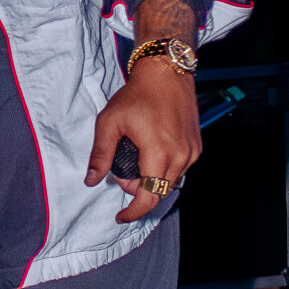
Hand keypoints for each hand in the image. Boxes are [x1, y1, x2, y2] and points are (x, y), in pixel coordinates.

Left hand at [85, 57, 202, 224]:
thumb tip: (91, 180)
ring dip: (151, 180)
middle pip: (159, 191)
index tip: (121, 216)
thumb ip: (100, 155)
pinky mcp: (196, 146)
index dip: (134, 212)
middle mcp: (180, 156)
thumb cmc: (137, 94)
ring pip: (170, 182)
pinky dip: (163, 169)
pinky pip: (179, 169)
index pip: (149, 196)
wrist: (166, 72)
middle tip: (122, 170)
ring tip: (136, 157)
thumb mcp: (109, 122)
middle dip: (138, 189)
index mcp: (158, 152)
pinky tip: (150, 152)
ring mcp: (191, 152)